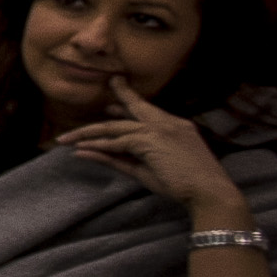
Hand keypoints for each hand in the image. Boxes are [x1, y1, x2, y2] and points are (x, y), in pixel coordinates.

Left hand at [59, 78, 242, 213]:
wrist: (210, 192)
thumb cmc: (185, 184)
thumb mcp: (148, 170)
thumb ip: (120, 160)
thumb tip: (90, 152)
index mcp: (175, 126)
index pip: (147, 109)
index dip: (129, 100)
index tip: (116, 92)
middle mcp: (167, 123)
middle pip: (132, 108)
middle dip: (117, 96)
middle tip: (106, 84)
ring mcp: (159, 130)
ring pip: (115, 127)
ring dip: (87, 133)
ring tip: (65, 138)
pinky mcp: (150, 142)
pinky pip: (116, 142)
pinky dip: (97, 147)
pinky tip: (80, 149)